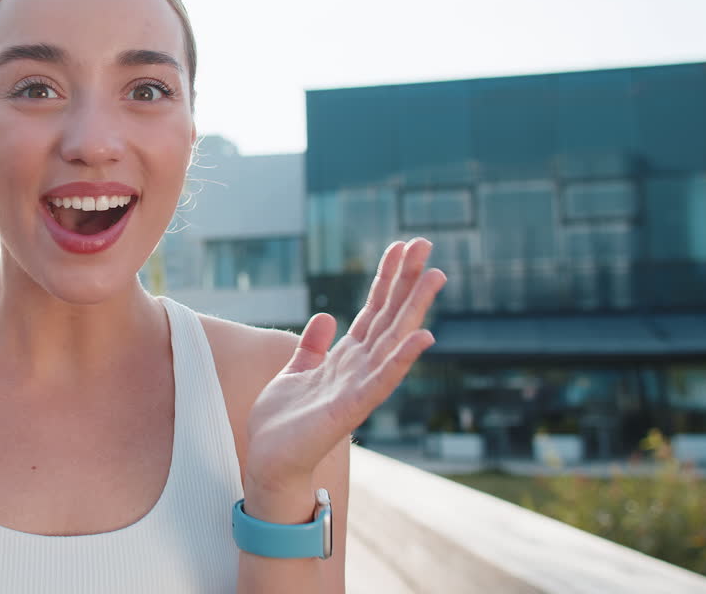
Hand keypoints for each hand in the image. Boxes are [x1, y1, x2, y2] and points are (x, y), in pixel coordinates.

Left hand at [245, 238, 446, 498]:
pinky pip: (381, 380)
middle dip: (406, 280)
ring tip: (434, 275)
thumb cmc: (285, 422)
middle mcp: (359, 369)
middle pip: (389, 316)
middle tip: (425, 243)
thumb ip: (313, 345)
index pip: (373, 311)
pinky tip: (423, 336)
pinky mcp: (350, 409)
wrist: (270, 462)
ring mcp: (358, 388)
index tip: (401, 246)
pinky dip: (402, 358)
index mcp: (347, 359)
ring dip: (414, 309)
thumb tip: (327, 315)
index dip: (387, 278)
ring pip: (392, 340)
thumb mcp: (296, 371)